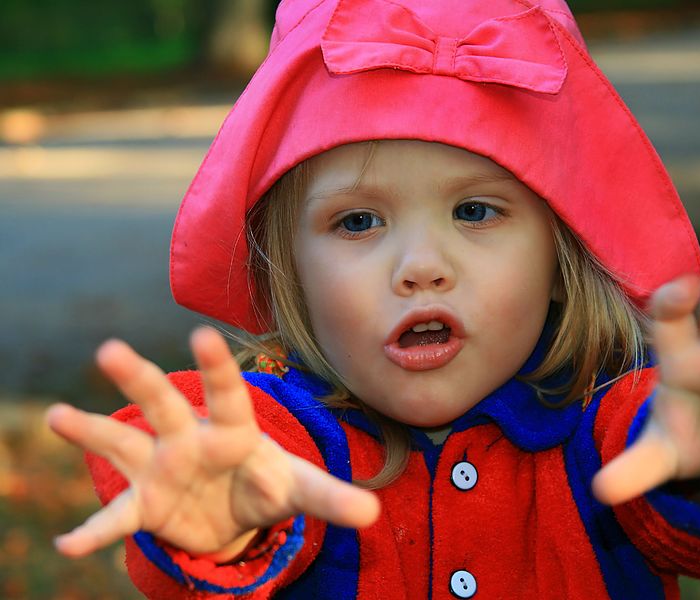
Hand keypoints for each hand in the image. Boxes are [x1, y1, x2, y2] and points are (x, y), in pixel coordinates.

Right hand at [47, 327, 379, 557]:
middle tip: (109, 350)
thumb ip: (331, 498)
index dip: (215, 367)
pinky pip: (116, 517)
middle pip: (162, 403)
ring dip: (90, 431)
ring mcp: (161, 468)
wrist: (236, 516)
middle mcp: (190, 438)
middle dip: (138, 378)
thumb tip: (374, 514)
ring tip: (55, 415)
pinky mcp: (145, 504)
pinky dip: (95, 531)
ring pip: (122, 443)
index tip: (200, 334)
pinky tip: (67, 545)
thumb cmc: (267, 485)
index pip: (226, 393)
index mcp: (233, 429)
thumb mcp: (300, 491)